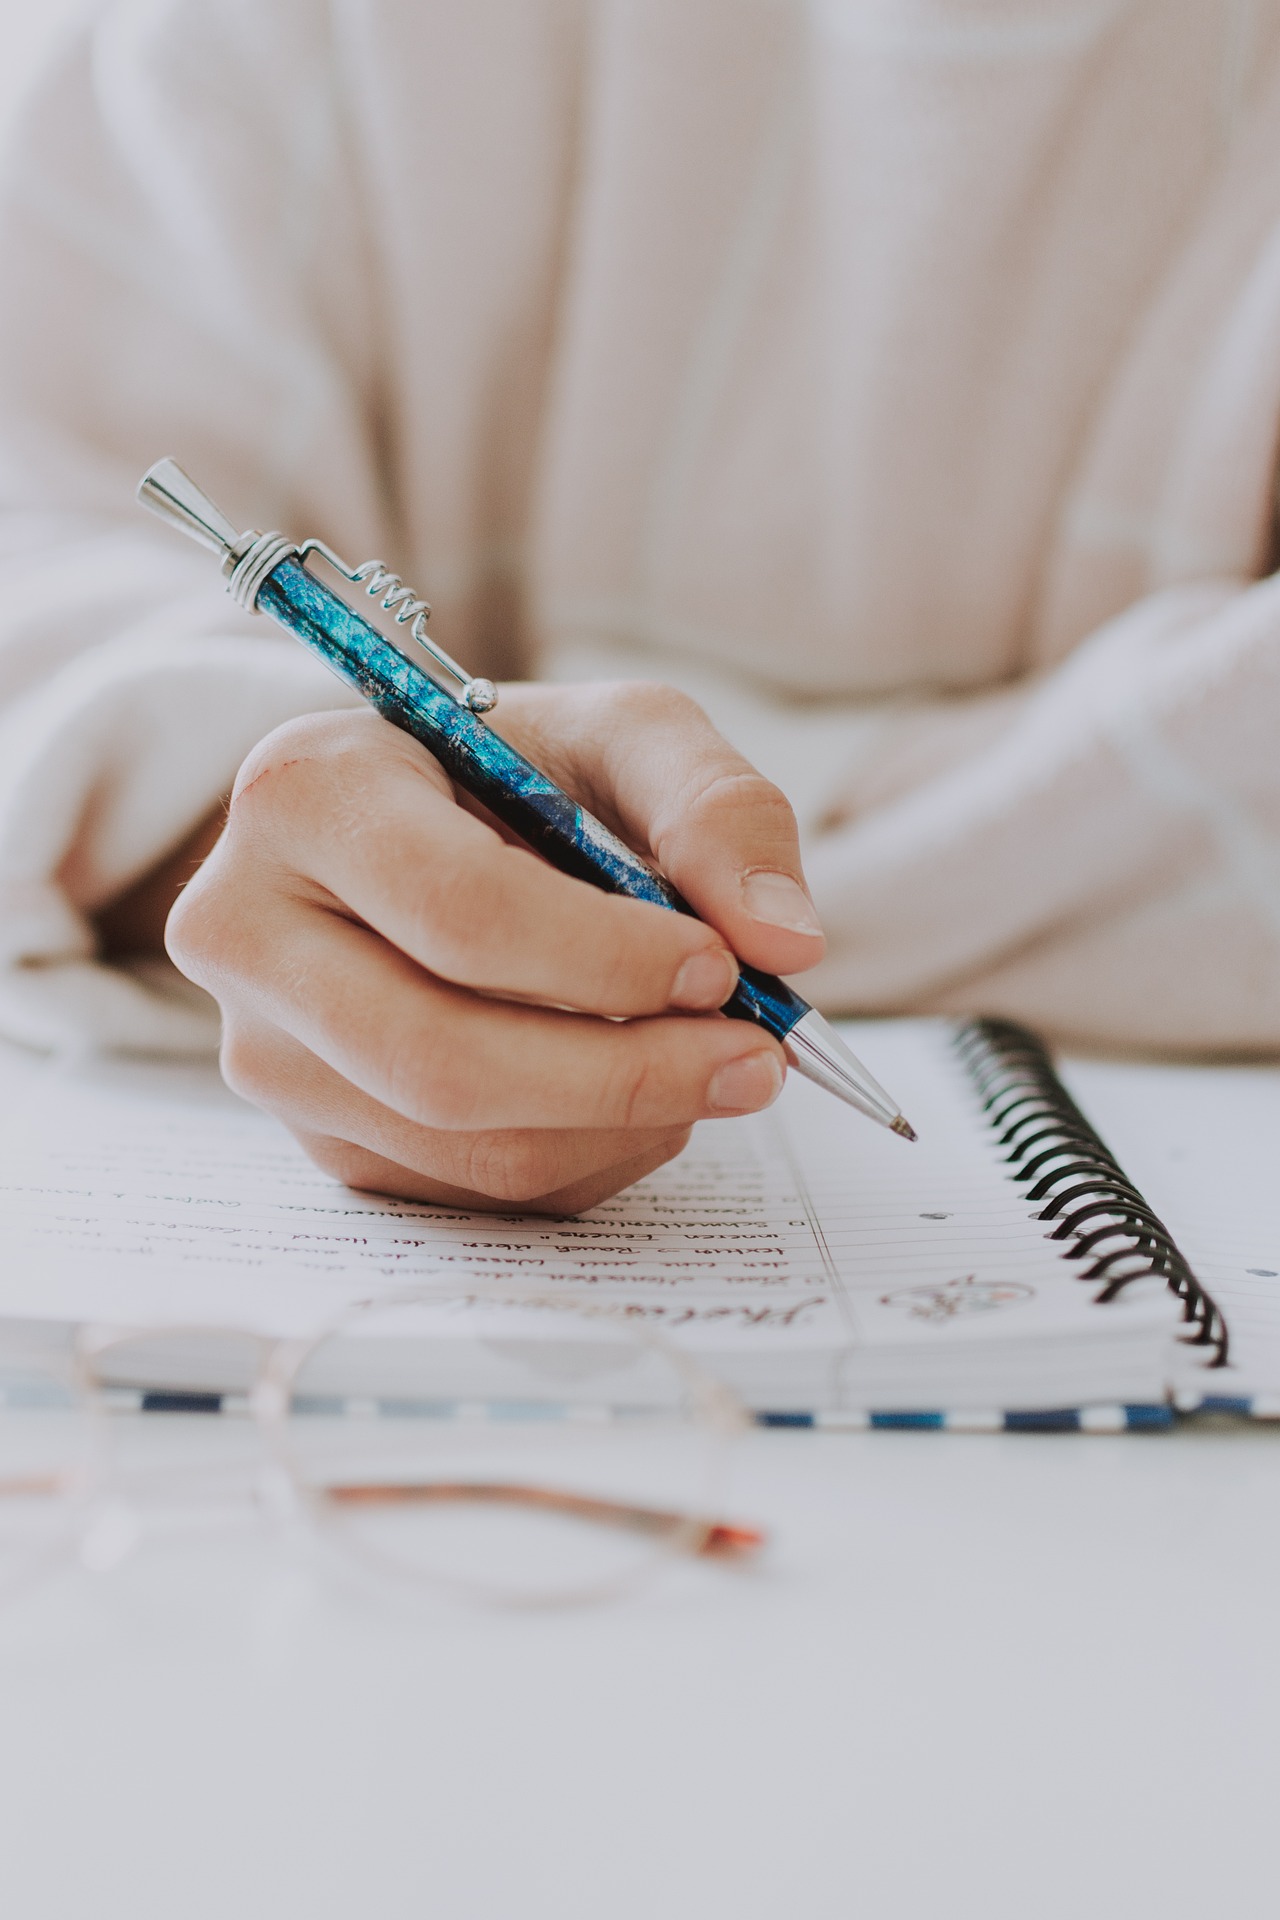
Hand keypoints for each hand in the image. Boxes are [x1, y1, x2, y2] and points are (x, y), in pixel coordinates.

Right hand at [166, 682, 824, 1213]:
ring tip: (706, 1064)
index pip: (457, 912)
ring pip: (462, 1144)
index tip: (721, 966)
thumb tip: (786, 941)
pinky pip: (469, 1190)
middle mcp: (247, 931)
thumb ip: (718, 808)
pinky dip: (588, 1157)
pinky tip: (630, 1092)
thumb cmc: (515, 774)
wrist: (419, 833)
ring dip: (622, 1125)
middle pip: (441, 1058)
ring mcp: (267, 1052)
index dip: (606, 958)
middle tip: (755, 1059)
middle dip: (625, 1074)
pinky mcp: (318, 1137)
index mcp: (305, 795)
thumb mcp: (622, 738)